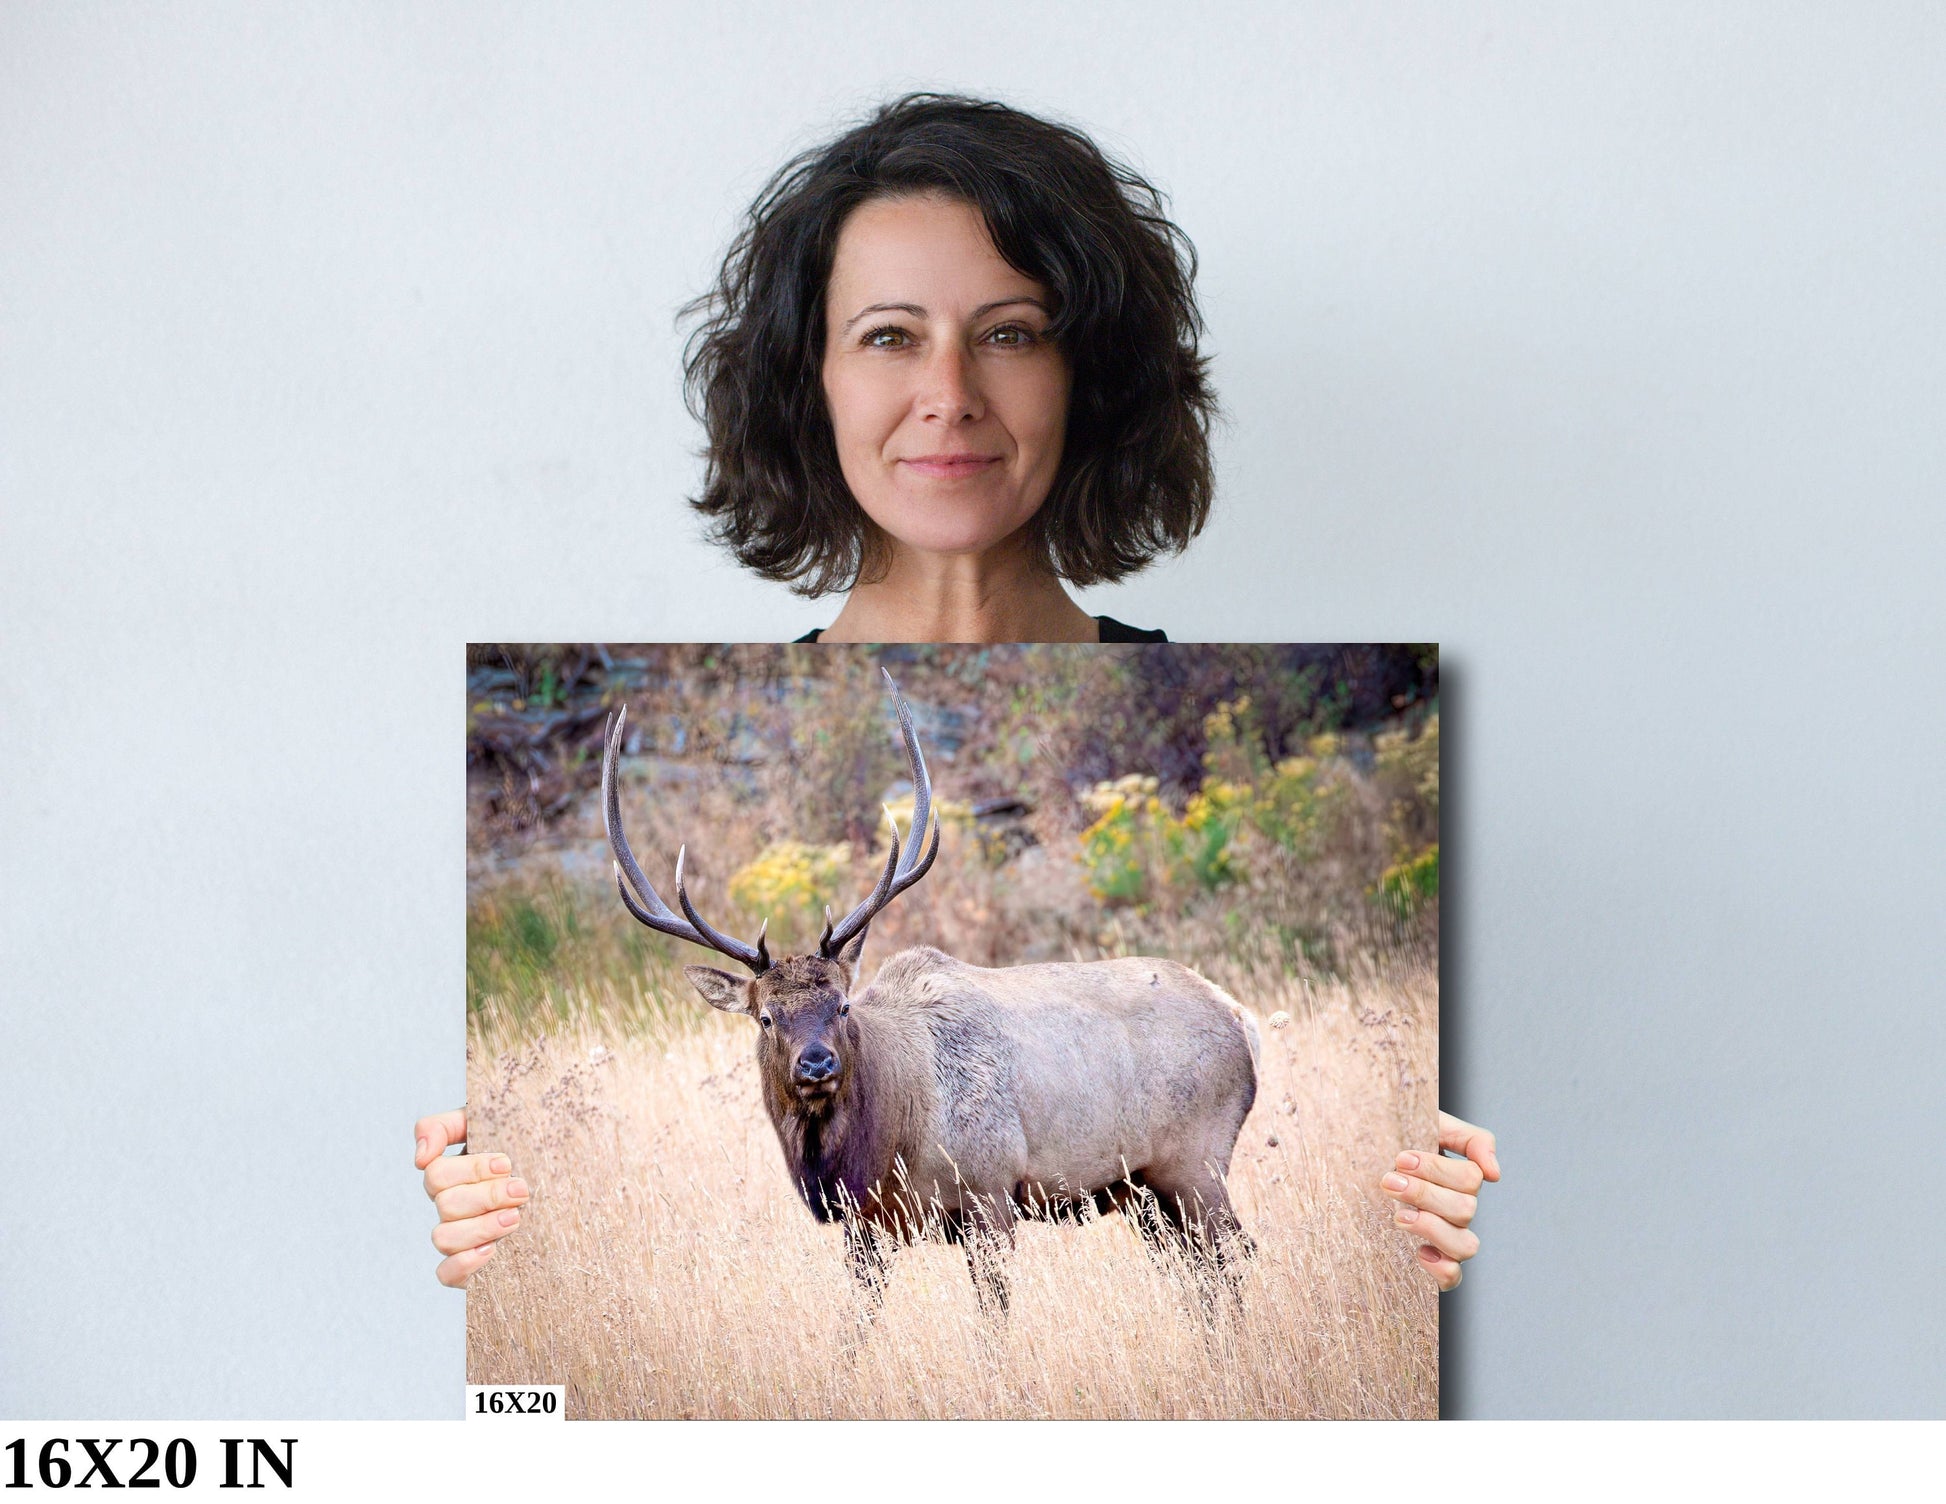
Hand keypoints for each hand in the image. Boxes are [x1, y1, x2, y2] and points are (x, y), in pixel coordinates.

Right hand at [415, 1108, 528, 1287]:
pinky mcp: (469, 1267)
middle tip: (522, 1191)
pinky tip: (492, 1251)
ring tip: (516, 1218)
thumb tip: (420, 1157)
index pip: (436, 1174)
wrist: (566, 1184)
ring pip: (443, 1238)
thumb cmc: (525, 1148)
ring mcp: (458, 1237)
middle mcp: (451, 1207)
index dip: (471, 1169)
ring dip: (481, 1227)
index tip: (506, 1163)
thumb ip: (445, 1126)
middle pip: (445, 1204)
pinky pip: (445, 1274)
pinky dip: (464, 1263)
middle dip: (487, 1196)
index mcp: (452, 1175)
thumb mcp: (490, 1123)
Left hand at [1381, 1111, 1498, 1290]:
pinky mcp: (1431, 1260)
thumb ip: (1471, 1139)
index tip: (1401, 1159)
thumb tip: (1495, 1174)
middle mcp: (1459, 1210)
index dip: (1437, 1170)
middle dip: (1424, 1194)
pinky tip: (1419, 1252)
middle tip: (1389, 1180)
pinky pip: (1452, 1277)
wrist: (1361, 1156)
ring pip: (1465, 1246)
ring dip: (1432, 1228)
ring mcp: (1447, 1237)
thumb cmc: (1397, 1140)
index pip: (1470, 1179)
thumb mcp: (1433, 1124)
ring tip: (1399, 1216)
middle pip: (1465, 1210)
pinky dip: (1441, 1268)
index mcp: (1461, 1179)